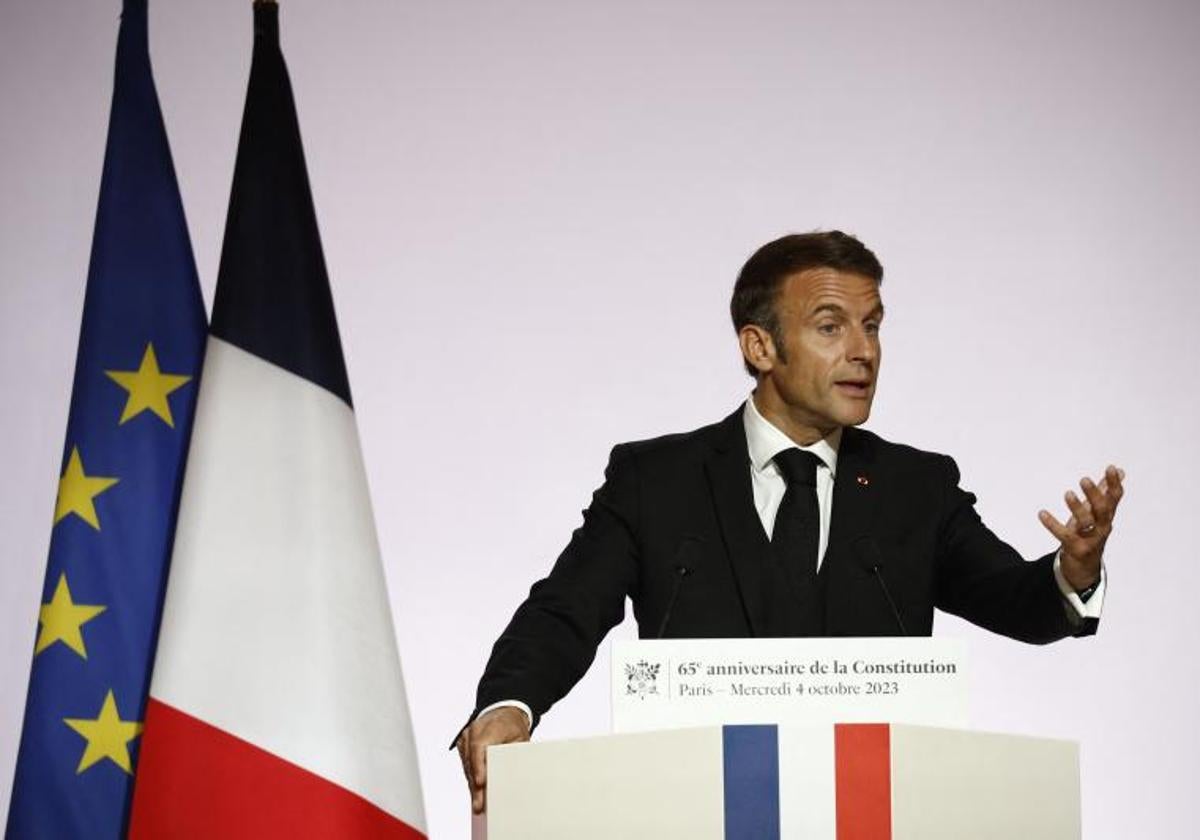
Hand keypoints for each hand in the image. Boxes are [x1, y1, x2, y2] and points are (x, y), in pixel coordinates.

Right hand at [456, 706, 530, 813]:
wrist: (504, 712)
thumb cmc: (513, 726)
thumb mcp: (520, 739)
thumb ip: (514, 754)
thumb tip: (511, 777)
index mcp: (492, 725)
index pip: (480, 746)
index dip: (479, 766)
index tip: (480, 782)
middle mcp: (475, 729)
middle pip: (472, 760)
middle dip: (475, 784)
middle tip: (478, 804)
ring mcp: (466, 736)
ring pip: (467, 764)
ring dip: (472, 784)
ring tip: (477, 803)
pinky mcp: (463, 743)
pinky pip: (466, 763)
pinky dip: (471, 777)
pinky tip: (475, 791)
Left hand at [1038, 464, 1124, 590]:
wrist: (1085, 566)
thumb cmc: (1091, 532)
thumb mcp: (1098, 512)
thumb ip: (1106, 492)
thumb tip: (1120, 471)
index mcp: (1107, 516)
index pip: (1115, 498)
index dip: (1114, 484)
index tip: (1111, 468)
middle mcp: (1102, 527)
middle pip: (1103, 510)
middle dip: (1095, 495)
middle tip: (1084, 479)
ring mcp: (1091, 539)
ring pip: (1086, 523)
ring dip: (1077, 508)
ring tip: (1068, 493)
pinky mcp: (1076, 549)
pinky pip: (1064, 535)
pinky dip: (1053, 525)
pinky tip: (1042, 513)